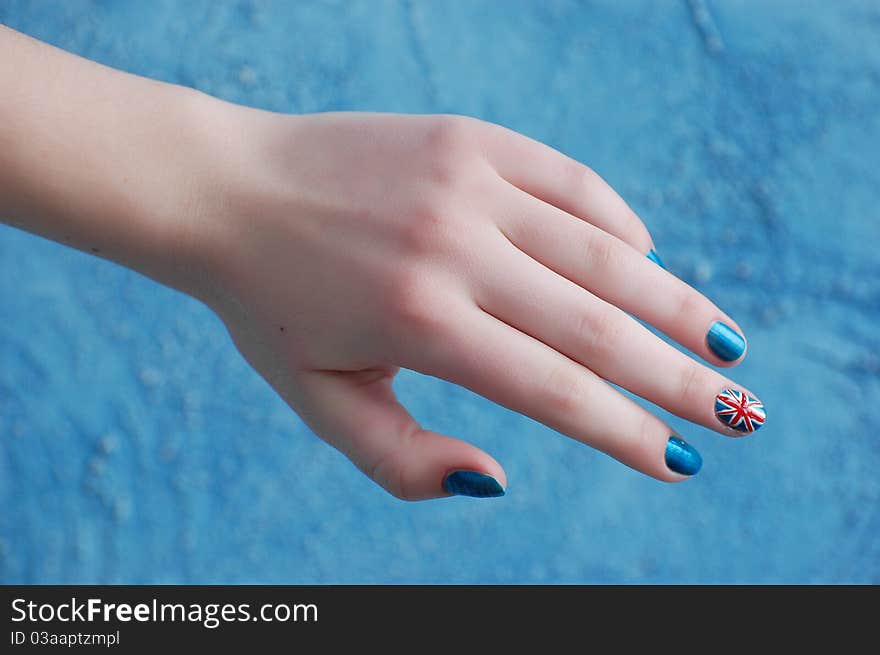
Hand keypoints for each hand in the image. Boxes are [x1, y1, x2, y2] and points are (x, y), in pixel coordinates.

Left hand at [189, 108, 764, 500]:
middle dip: (681, 378)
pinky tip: (644, 262)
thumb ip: (402, 460)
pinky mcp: (470, 138)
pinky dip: (619, 224)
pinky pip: (572, 182)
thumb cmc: (271, 308)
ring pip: (602, 252)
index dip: (628, 432)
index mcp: (420, 323)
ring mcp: (467, 183)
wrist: (227, 189)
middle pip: (599, 326)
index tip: (681, 460)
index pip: (555, 391)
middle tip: (743, 412)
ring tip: (724, 341)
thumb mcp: (319, 401)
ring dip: (673, 303)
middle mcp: (455, 248)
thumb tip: (500, 480)